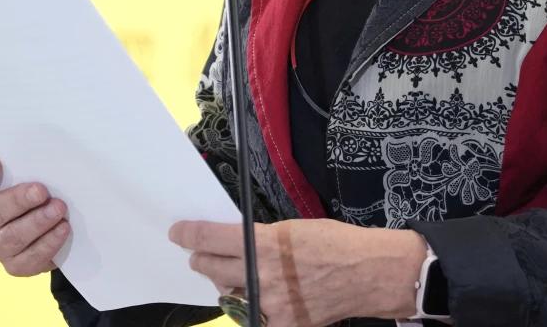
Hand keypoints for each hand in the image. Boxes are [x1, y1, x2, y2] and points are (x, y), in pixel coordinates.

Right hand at [0, 152, 69, 276]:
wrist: (56, 234)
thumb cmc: (44, 198)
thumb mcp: (38, 178)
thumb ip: (35, 167)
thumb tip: (52, 155)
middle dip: (18, 200)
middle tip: (41, 191)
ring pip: (11, 237)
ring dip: (36, 223)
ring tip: (58, 210)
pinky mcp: (14, 265)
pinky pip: (28, 258)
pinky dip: (47, 244)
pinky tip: (62, 229)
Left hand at [168, 218, 426, 326]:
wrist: (369, 273)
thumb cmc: (335, 243)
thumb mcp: (292, 229)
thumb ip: (260, 239)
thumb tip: (236, 244)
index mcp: (263, 243)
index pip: (209, 238)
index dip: (188, 235)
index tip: (178, 234)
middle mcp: (260, 274)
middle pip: (210, 268)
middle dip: (202, 260)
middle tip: (201, 257)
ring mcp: (270, 304)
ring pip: (230, 295)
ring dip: (229, 285)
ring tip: (240, 278)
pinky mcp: (282, 324)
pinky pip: (255, 317)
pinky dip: (257, 309)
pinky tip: (267, 300)